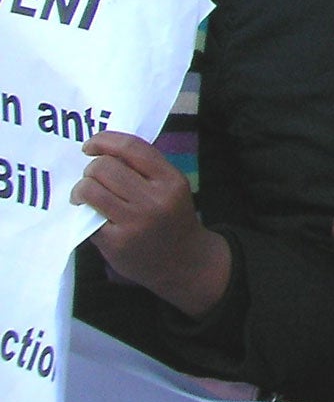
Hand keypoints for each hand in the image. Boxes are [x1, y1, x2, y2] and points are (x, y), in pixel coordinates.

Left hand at [73, 132, 231, 316]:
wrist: (184, 262)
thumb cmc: (172, 218)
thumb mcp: (172, 187)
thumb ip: (145, 168)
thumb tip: (104, 149)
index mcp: (171, 180)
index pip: (131, 148)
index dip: (104, 140)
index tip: (90, 145)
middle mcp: (155, 199)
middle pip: (104, 166)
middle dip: (91, 168)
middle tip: (93, 178)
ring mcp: (135, 221)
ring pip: (90, 188)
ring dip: (81, 188)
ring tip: (85, 195)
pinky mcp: (117, 241)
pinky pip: (88, 216)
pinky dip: (85, 211)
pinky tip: (91, 214)